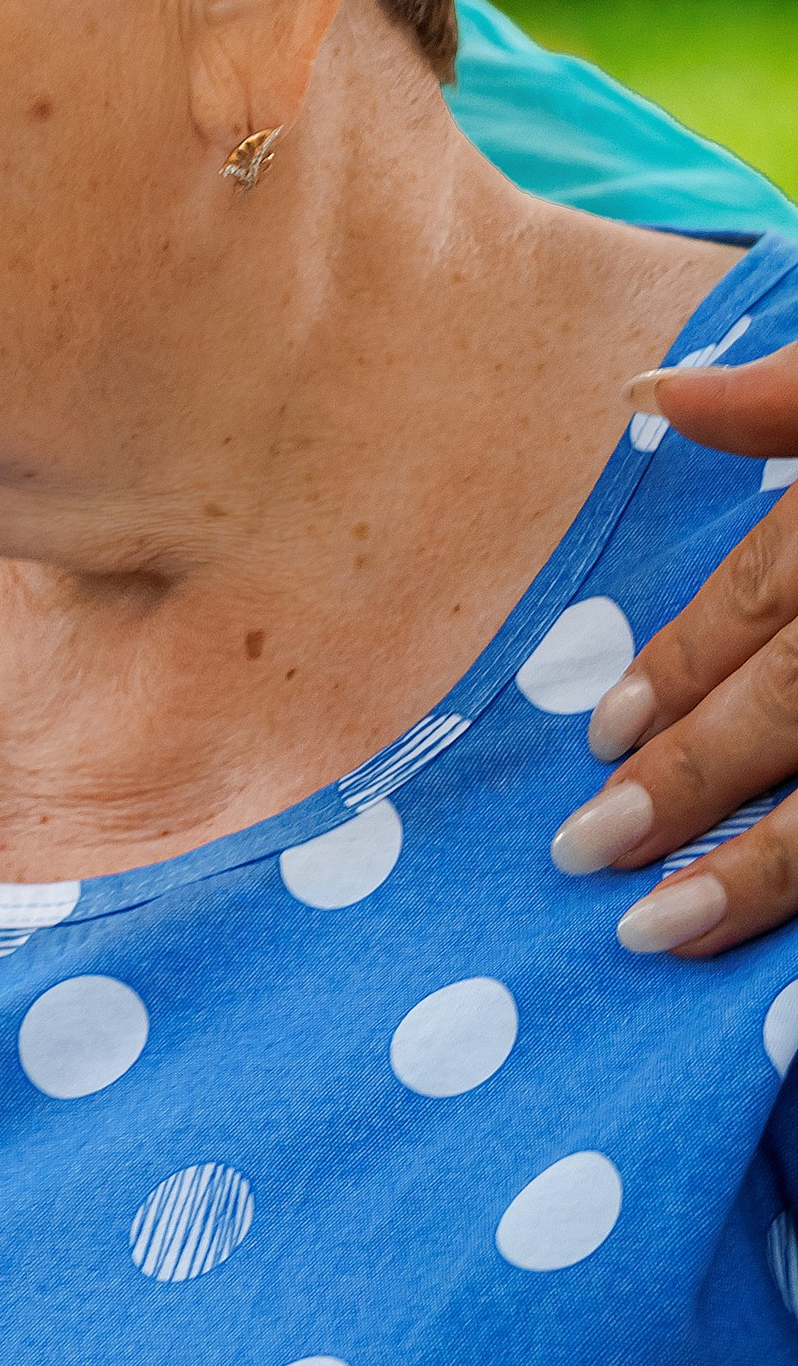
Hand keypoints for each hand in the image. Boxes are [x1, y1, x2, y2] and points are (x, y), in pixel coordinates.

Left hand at [549, 344, 797, 956]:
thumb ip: (783, 399)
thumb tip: (649, 391)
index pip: (764, 596)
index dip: (677, 666)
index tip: (604, 732)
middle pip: (796, 700)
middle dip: (692, 782)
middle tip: (588, 850)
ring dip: (771, 872)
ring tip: (671, 929)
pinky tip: (789, 974)